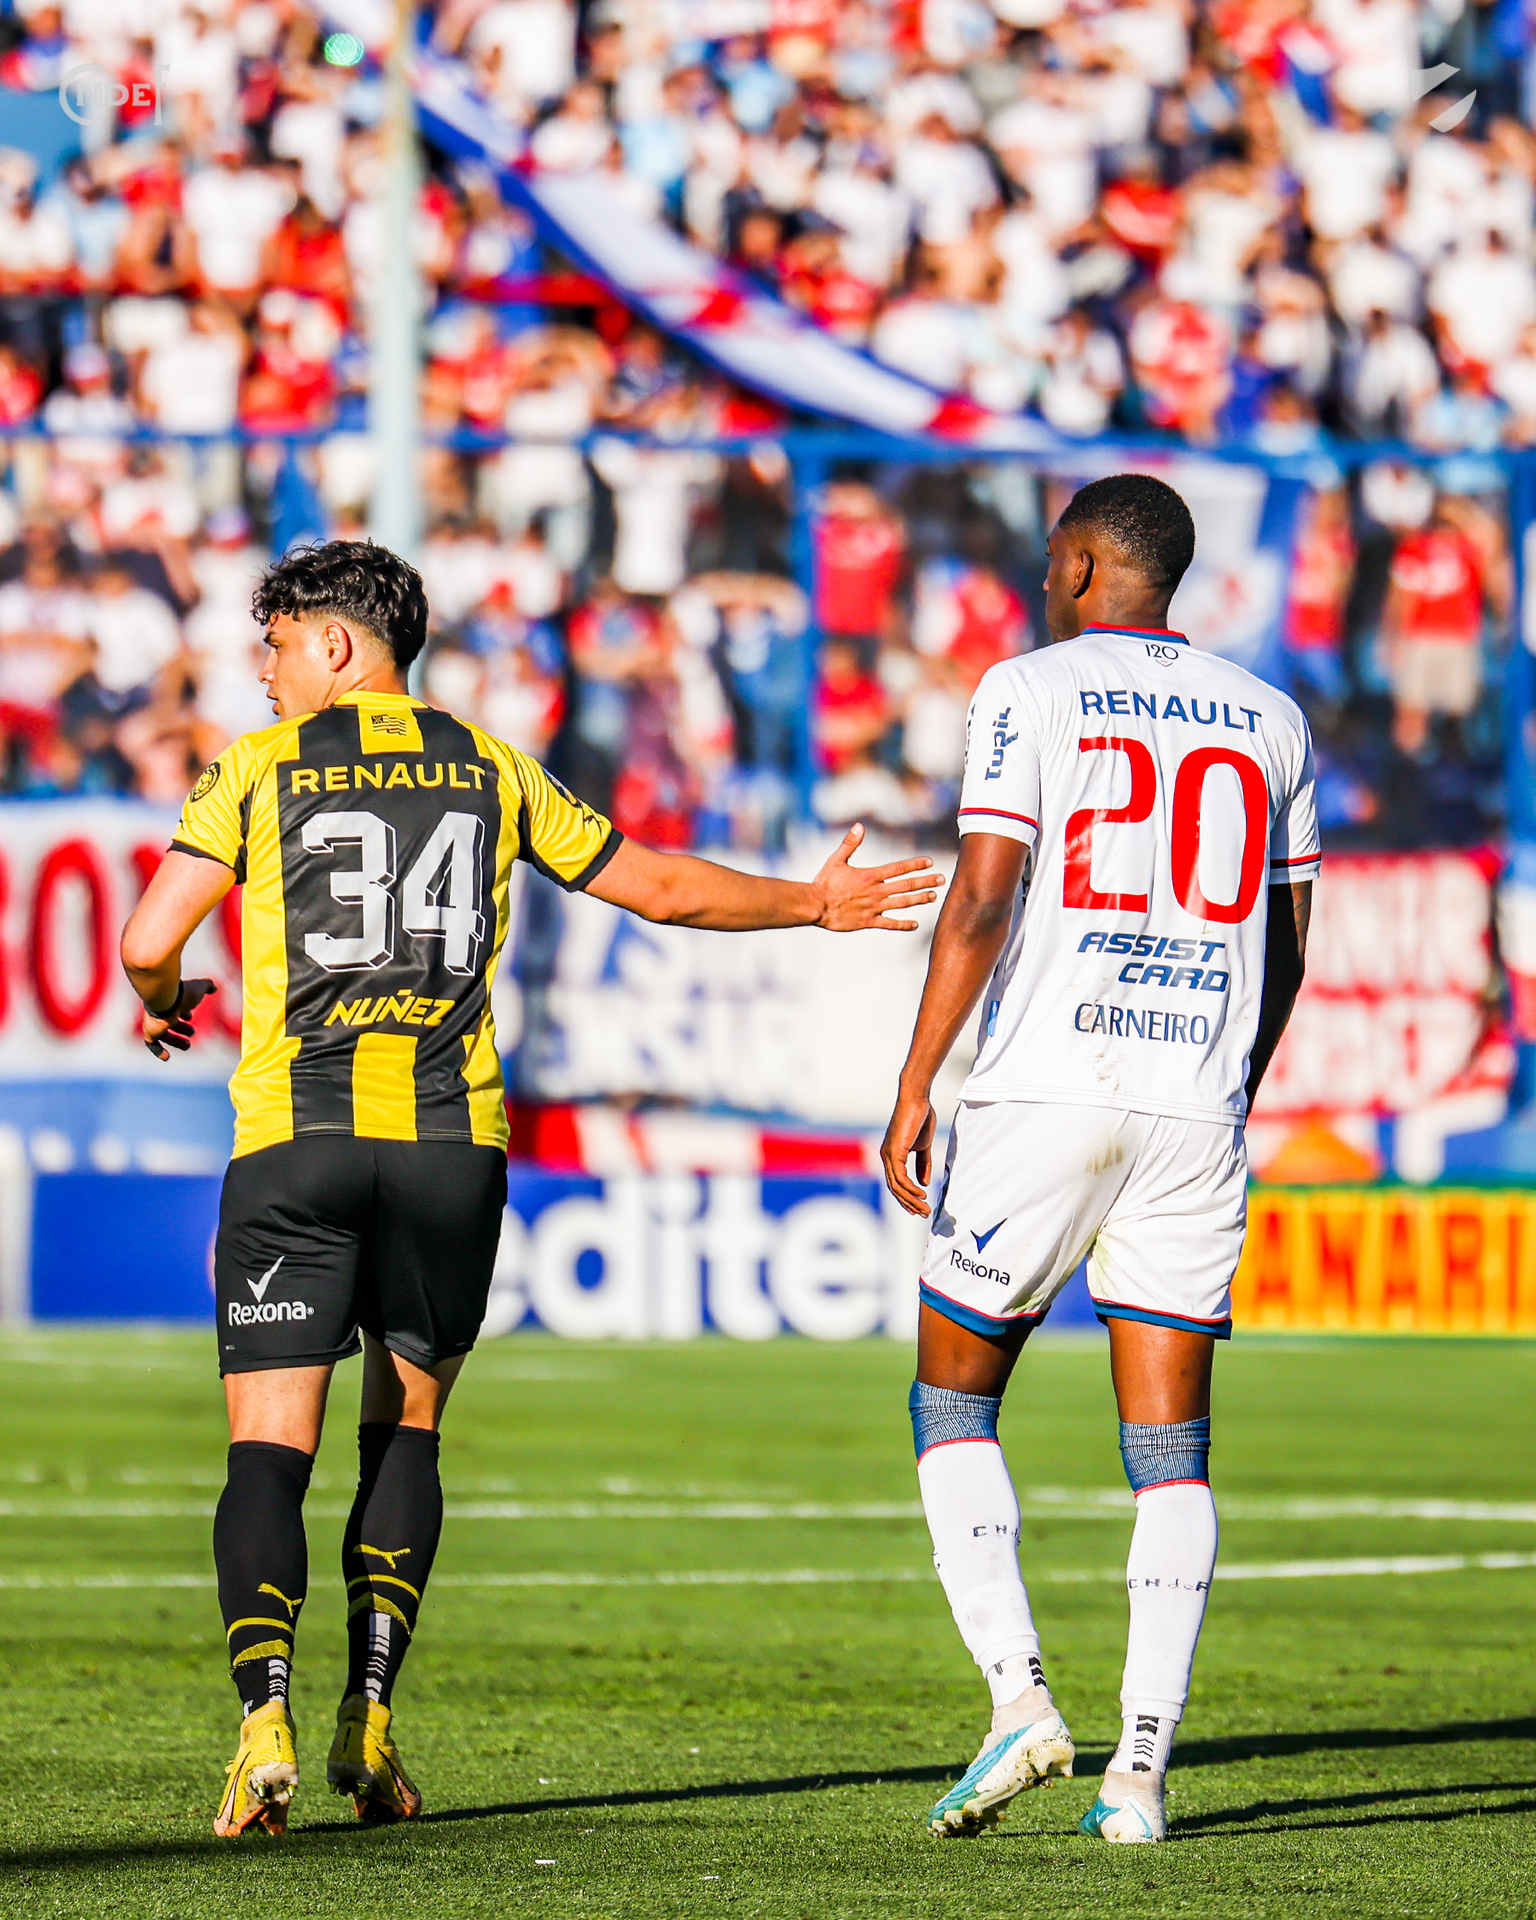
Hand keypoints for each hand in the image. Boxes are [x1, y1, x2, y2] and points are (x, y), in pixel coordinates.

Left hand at [143, 979, 217, 1060]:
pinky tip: (167, 1058)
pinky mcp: (150, 1032)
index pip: (177, 1008)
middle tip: (192, 1032)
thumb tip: (213, 988)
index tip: (190, 1016)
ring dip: (176, 1040)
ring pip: (164, 1034)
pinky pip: (151, 1044)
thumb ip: (207, 986)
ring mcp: (155, 1022)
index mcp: (171, 999)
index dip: (184, 1013)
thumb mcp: (199, 988)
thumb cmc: (182, 993)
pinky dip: (158, 1051)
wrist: (164, 997)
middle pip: (171, 1021)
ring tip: (188, 1046)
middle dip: (182, 1028)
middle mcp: (161, 1010)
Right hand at [811, 824, 943, 931]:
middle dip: (925, 881)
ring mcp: (874, 907)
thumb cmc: (824, 882)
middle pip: (906, 885)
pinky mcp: (868, 921)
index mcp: (870, 875)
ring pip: (902, 903)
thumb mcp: (836, 860)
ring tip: (933, 896)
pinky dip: (903, 924)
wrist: (815, 906)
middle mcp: (876, 891)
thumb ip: (850, 843)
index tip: (929, 862)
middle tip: (941, 879)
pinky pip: (889, 924)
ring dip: (919, 899)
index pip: (898, 868)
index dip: (915, 864)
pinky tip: (915, 924)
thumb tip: (860, 826)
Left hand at [881, 1086, 936, 1215]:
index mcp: (891, 1156)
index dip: (906, 1197)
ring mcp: (888, 1155)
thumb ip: (922, 1164)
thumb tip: (923, 1183)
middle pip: (894, 1189)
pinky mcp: (894, 1152)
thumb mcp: (923, 1146)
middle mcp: (886, 1157)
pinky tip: (921, 1194)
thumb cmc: (920, 1118)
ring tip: (925, 1209)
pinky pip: (900, 1177)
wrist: (917, 1100)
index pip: (895, 1183)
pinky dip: (910, 1189)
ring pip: (897, 1186)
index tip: (919, 1208)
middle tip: (924, 1214)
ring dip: (911, 1200)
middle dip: (909, 1204)